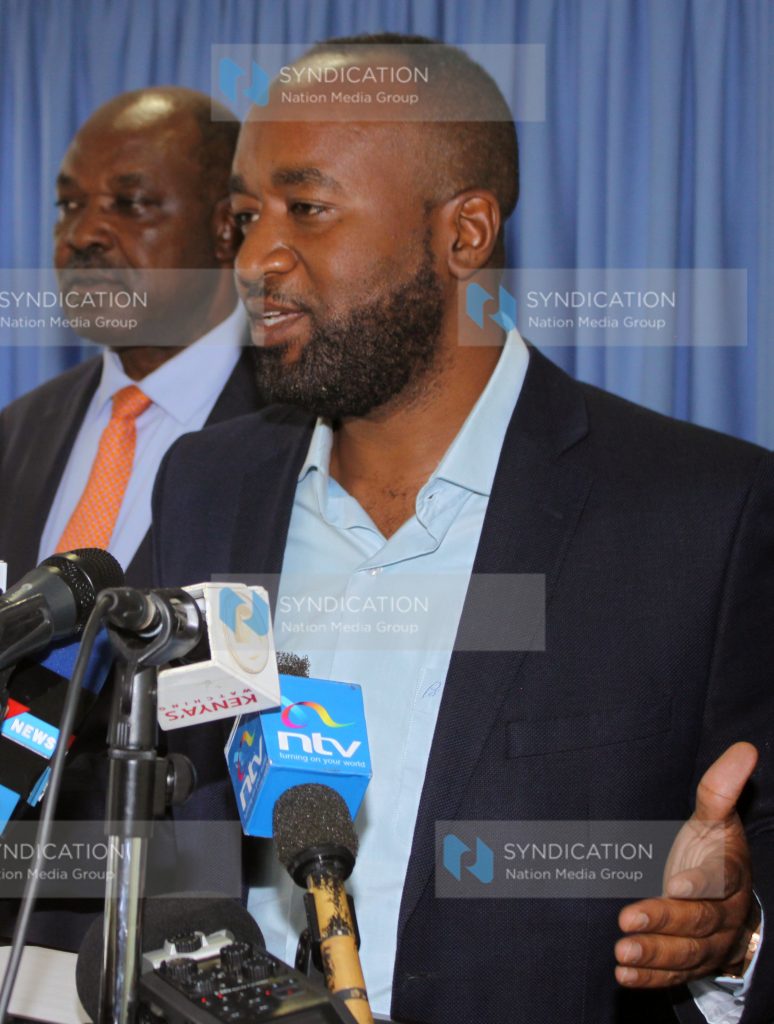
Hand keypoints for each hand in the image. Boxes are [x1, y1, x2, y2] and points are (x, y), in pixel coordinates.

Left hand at [615, 742, 759, 987]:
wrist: (724, 896)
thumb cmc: (712, 848)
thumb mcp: (714, 818)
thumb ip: (721, 788)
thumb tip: (745, 747)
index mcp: (730, 874)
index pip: (720, 881)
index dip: (701, 884)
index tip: (675, 884)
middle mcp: (724, 914)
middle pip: (698, 921)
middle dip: (664, 921)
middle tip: (627, 919)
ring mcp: (709, 944)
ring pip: (685, 953)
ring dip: (653, 954)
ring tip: (621, 952)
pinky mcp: (691, 963)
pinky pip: (673, 975)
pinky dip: (649, 977)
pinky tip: (623, 974)